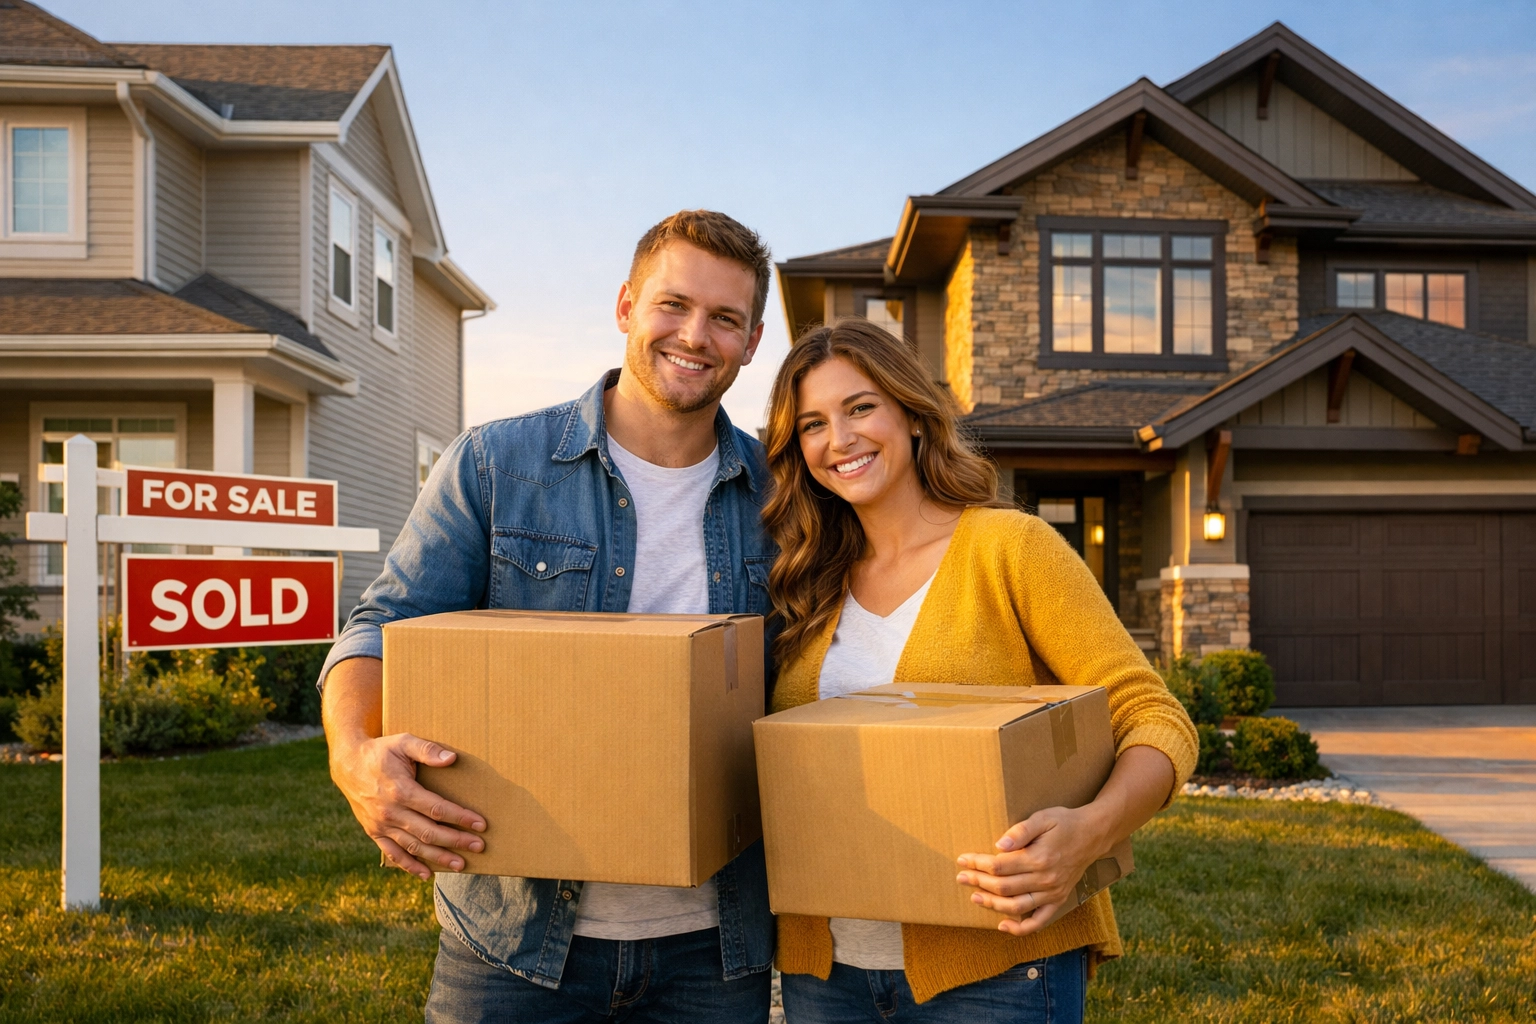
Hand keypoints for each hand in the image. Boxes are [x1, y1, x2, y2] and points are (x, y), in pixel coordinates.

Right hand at [329, 731, 486, 880]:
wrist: (348, 764)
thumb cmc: (381, 751)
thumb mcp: (403, 742)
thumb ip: (427, 749)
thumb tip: (452, 759)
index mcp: (400, 791)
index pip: (436, 809)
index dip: (460, 818)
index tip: (480, 825)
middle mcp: (390, 812)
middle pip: (428, 832)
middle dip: (456, 841)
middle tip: (478, 846)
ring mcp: (381, 825)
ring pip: (413, 847)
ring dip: (438, 858)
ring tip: (460, 865)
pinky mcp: (374, 832)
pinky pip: (393, 853)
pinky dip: (409, 866)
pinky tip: (426, 874)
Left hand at [955, 804, 1108, 936]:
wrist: (1093, 834)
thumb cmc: (1064, 823)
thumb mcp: (1043, 818)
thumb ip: (1020, 831)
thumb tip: (999, 845)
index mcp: (1039, 858)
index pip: (1000, 865)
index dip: (978, 864)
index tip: (963, 860)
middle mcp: (1045, 880)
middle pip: (1004, 887)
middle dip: (979, 882)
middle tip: (961, 877)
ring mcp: (1052, 893)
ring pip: (1016, 906)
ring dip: (992, 905)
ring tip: (974, 898)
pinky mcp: (1058, 900)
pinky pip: (1039, 921)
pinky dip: (1021, 928)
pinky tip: (1003, 926)